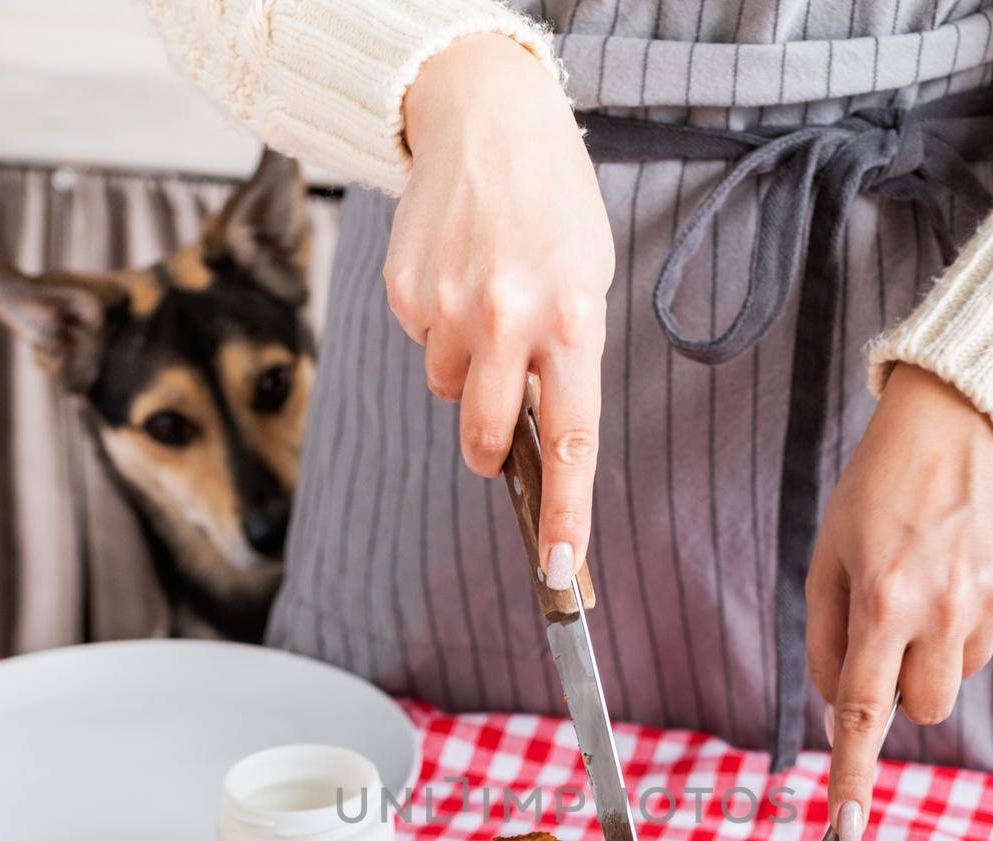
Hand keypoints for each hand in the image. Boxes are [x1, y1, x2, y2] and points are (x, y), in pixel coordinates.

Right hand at [387, 34, 614, 583]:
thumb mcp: (587, 281)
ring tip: (485, 304)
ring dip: (466, 372)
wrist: (485, 119)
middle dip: (488, 451)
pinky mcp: (405, 295)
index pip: (571, 441)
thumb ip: (568, 361)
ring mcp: (449, 309)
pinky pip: (423, 350)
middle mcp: (508, 320)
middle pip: (484, 438)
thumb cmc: (552, 207)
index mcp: (571, 322)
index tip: (559, 568)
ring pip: (448, 394)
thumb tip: (538, 443)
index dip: (565, 512)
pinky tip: (456, 280)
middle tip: (496, 428)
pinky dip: (439, 332)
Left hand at [806, 363, 992, 840]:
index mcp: (883, 602)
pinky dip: (978, 613)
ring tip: (931, 578)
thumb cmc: (876, 493)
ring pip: (961, 674)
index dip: (854, 777)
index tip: (848, 833)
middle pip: (925, 708)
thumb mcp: (828, 561)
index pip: (865, 712)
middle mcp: (945, 606)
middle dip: (904, 687)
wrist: (961, 420)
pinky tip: (965, 562)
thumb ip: (829, 644)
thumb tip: (843, 712)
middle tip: (893, 630)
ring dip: (940, 646)